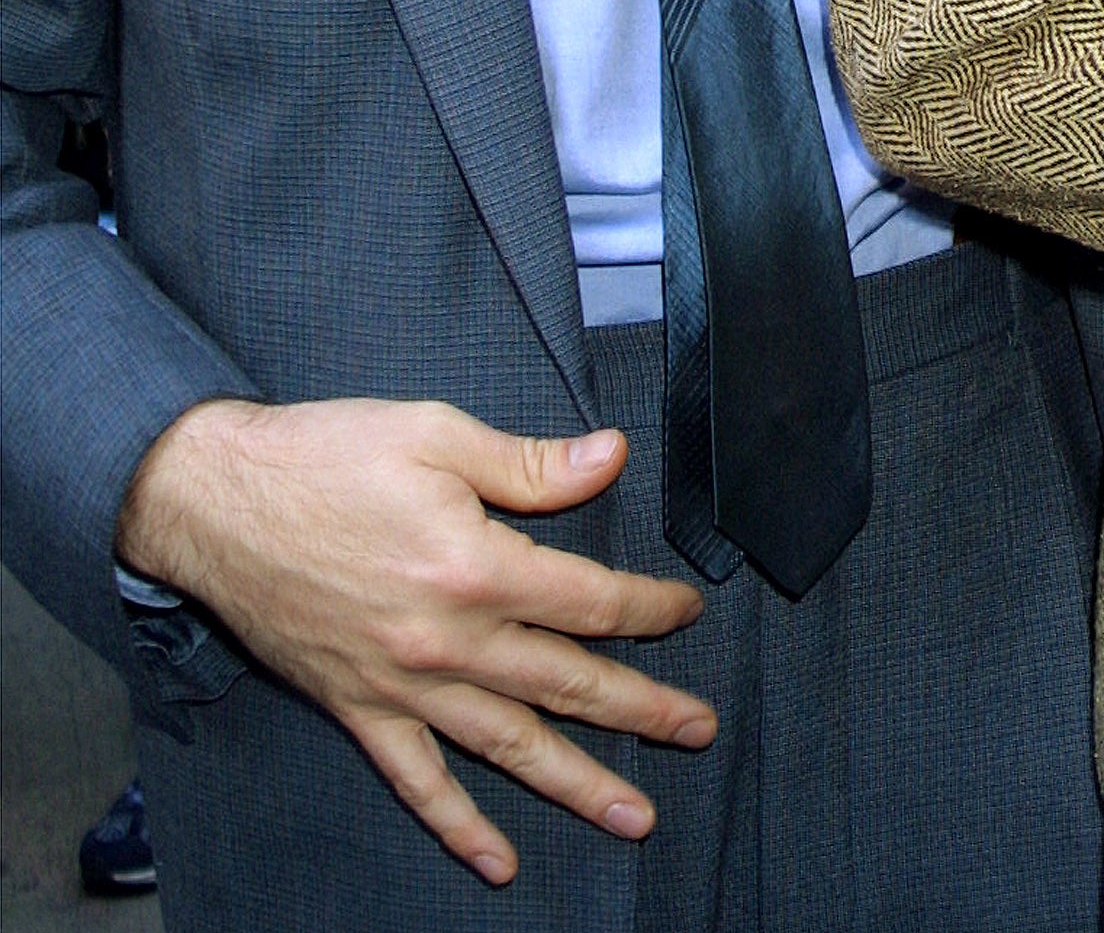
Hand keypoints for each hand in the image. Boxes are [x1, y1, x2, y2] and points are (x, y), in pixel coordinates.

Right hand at [116, 397, 711, 884]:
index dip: (647, 607)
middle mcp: (447, 640)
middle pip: (566, 682)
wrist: (214, 500)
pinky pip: (418, 783)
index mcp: (475, 565)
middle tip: (699, 729)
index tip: (685, 611)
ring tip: (636, 814)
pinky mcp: (357, 708)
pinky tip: (498, 862)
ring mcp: (402, 685)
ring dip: (577, 783)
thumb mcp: (436, 432)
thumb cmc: (325, 455)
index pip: (589, 598)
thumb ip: (530, 464)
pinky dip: (459, 828)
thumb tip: (611, 458)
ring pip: (508, 746)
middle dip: (641, 709)